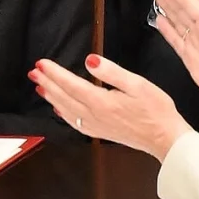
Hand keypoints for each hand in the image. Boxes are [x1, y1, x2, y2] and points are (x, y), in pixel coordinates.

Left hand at [30, 55, 191, 161]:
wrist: (165, 138)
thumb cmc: (155, 109)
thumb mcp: (137, 84)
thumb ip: (112, 72)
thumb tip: (90, 60)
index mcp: (101, 102)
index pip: (71, 84)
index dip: (55, 73)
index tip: (41, 63)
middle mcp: (94, 116)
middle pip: (64, 97)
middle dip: (48, 83)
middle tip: (33, 72)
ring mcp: (96, 126)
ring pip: (66, 110)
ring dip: (52, 97)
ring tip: (40, 86)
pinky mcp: (100, 132)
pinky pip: (74, 122)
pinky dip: (63, 113)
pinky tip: (59, 108)